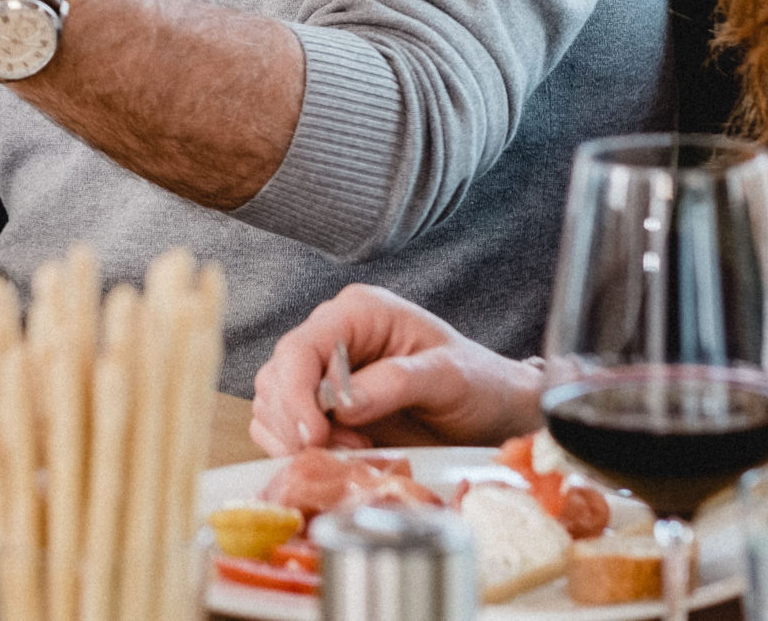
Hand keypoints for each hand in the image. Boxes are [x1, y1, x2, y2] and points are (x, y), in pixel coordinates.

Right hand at [249, 284, 544, 456]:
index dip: (296, 395)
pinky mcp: (322, 407)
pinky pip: (282, 427)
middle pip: (277, 378)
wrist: (495, 412)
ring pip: (272, 405)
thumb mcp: (450, 376)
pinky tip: (343, 455)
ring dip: (298, 439)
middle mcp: (332, 336)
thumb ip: (397, 382)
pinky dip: (298, 449)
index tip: (316, 436)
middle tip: (347, 449)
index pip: (300, 348)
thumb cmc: (480, 383)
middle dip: (299, 423)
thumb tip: (343, 403)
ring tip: (354, 450)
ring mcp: (323, 372)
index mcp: (358, 313)